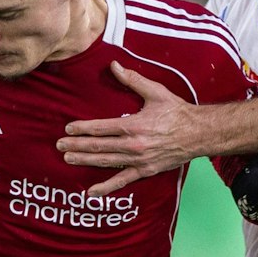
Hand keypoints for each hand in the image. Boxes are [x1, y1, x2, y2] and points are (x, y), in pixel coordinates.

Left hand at [57, 61, 201, 194]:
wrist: (199, 133)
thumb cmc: (177, 111)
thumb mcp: (155, 92)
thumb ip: (132, 80)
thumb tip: (113, 65)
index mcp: (134, 125)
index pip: (101, 128)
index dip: (82, 129)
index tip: (68, 129)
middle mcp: (134, 145)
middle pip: (99, 146)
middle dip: (77, 146)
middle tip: (59, 146)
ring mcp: (138, 160)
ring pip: (106, 162)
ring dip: (85, 161)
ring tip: (67, 159)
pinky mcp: (145, 171)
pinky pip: (122, 181)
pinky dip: (106, 187)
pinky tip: (91, 192)